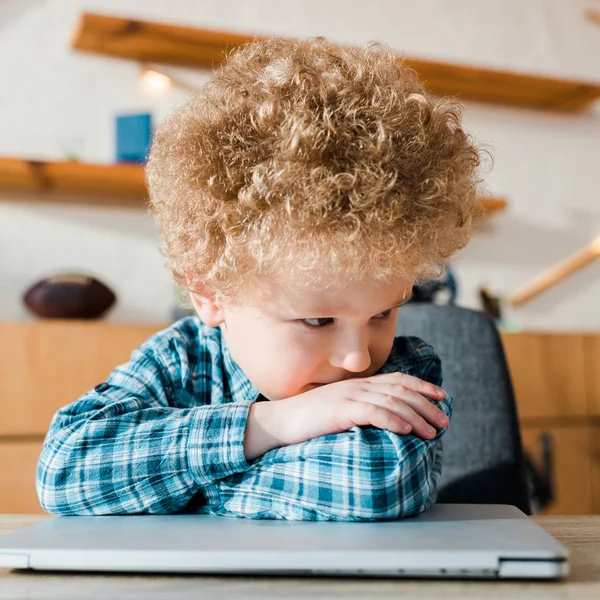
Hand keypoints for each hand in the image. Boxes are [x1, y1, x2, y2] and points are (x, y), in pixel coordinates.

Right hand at [244, 372, 447, 460]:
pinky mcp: (341, 410)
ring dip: (416, 417)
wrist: (280, 421)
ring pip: (392, 402)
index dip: (422, 386)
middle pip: (401, 390)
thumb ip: (360, 409)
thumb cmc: (309, 419)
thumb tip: (385, 420)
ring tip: (433, 432)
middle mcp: (358, 386)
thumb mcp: (339, 409)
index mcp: (359, 384)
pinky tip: (407, 431)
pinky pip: (373, 412)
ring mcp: (349, 396)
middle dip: (427, 405)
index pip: (398, 379)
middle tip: (444, 421)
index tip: (442, 396)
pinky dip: (393, 420)